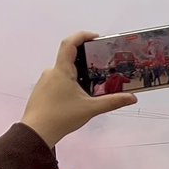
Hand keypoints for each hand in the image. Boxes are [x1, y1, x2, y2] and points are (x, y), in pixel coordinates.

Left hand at [21, 32, 136, 147]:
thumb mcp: (91, 109)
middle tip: (100, 66)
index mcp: (62, 71)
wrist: (36, 132)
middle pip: (69, 58)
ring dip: (77, 75)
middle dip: (85, 61)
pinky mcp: (42, 91)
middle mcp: (51, 72)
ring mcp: (44, 81)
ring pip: (63, 72)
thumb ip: (113, 102)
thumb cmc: (61, 117)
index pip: (69, 43)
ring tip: (91, 85)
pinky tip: (76, 98)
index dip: (82, 36)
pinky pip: (57, 81)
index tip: (96, 38)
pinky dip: (69, 84)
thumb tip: (132, 98)